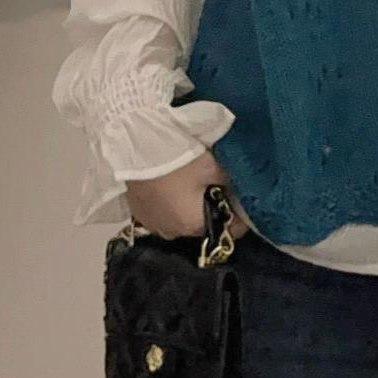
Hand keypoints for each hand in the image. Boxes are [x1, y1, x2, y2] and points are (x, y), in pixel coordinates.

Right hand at [124, 150, 249, 240]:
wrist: (134, 145)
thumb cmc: (178, 157)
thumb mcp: (212, 166)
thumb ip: (231, 184)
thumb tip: (243, 192)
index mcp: (194, 226)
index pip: (232, 230)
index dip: (241, 214)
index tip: (243, 197)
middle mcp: (173, 233)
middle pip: (204, 224)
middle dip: (213, 207)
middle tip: (218, 183)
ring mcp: (153, 224)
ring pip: (182, 219)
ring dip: (190, 206)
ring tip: (193, 182)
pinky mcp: (139, 213)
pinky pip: (164, 213)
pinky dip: (172, 203)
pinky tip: (172, 184)